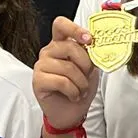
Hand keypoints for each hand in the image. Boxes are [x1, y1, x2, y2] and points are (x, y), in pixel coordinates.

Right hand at [32, 17, 98, 132]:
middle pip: (69, 46)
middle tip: (88, 76)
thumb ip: (91, 54)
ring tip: (81, 90)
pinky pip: (61, 81)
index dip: (75, 29)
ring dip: (81, 82)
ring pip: (67, 67)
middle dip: (85, 64)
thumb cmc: (80, 88)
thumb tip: (98, 44)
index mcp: (61, 43)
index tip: (89, 39)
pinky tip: (73, 95)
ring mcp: (41, 65)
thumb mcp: (90, 68)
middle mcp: (49, 51)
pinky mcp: (38, 81)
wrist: (71, 113)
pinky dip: (73, 91)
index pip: (61, 25)